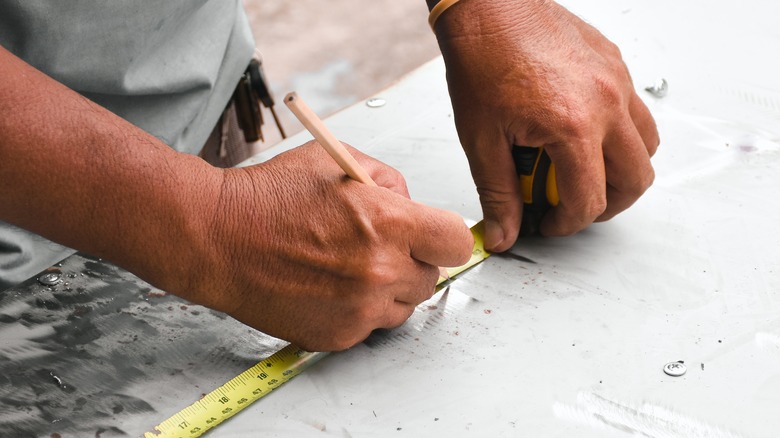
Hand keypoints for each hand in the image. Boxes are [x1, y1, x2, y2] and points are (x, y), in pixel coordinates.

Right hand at [189, 142, 472, 350]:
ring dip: (387, 289)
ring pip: (403, 306)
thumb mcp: (338, 160)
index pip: (456, 243)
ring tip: (347, 266)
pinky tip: (328, 285)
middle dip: (411, 260)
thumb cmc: (270, 197)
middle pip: (431, 278)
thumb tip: (412, 205)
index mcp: (388, 223)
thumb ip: (389, 181)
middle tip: (377, 246)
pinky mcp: (338, 335)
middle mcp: (380, 271)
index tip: (433, 238)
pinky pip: (370, 326)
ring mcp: (360, 309)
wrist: (217, 238)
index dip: (445, 238)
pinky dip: (357, 309)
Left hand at [433, 0, 658, 250]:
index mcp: (572, 126)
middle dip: (607, 205)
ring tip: (582, 173)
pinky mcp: (616, 63)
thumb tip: (503, 233)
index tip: (548, 222)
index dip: (567, 224)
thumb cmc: (482, 60)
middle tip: (573, 206)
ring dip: (621, 170)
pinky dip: (618, 133)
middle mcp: (606, 103)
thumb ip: (497, 193)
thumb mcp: (481, 139)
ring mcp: (617, 80)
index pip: (589, 200)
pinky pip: (636, 111)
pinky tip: (579, 132)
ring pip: (647, 145)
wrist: (488, 7)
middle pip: (636, 179)